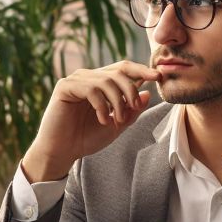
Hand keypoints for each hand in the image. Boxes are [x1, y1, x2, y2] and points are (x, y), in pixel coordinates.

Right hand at [21, 61, 162, 181]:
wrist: (62, 152)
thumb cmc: (85, 139)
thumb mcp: (116, 125)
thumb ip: (131, 111)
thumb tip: (147, 93)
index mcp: (101, 83)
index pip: (124, 69)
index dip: (142, 70)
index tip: (159, 76)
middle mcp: (88, 77)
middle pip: (119, 71)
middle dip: (131, 90)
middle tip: (132, 109)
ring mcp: (76, 80)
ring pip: (107, 80)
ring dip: (117, 101)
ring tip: (115, 120)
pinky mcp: (65, 86)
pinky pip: (91, 88)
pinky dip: (101, 105)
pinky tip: (102, 119)